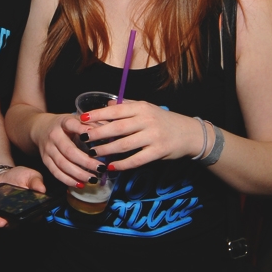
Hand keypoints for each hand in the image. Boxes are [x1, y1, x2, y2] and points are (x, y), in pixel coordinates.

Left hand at [0, 166, 46, 228]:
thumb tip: (42, 189)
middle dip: (0, 224)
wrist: (5, 174)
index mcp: (25, 212)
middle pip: (6, 226)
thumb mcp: (31, 176)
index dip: (19, 223)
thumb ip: (36, 182)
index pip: (25, 221)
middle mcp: (12, 218)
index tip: (12, 220)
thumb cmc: (21, 177)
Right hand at [30, 113, 103, 187]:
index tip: (95, 136)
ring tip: (93, 178)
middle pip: (69, 151)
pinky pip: (56, 172)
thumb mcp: (76, 119)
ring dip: (79, 173)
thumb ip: (92, 123)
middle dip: (86, 161)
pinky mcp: (45, 160)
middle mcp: (54, 135)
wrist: (41, 128)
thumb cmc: (65, 125)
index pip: (72, 124)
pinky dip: (68, 180)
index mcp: (63, 122)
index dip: (82, 129)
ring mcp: (48, 149)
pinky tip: (80, 184)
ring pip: (62, 164)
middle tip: (101, 168)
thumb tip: (109, 130)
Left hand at [80, 100, 203, 170]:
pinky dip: (123, 164)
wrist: (189, 133)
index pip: (115, 110)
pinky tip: (112, 167)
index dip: (98, 114)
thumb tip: (106, 104)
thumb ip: (127, 106)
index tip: (82, 118)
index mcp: (142, 107)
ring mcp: (153, 136)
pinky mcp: (158, 152)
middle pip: (117, 127)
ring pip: (125, 145)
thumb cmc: (164, 120)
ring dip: (107, 150)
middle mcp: (147, 120)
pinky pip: (137, 159)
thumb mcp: (147, 108)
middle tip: (83, 139)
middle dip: (98, 134)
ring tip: (93, 154)